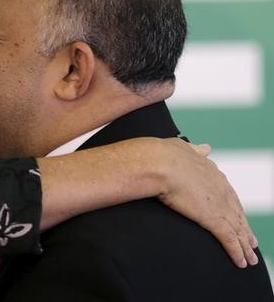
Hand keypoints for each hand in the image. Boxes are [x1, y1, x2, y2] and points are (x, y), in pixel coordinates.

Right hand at [156, 138, 257, 267]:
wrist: (158, 163)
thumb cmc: (163, 154)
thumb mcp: (183, 148)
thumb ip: (195, 150)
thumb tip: (205, 148)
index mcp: (213, 173)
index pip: (228, 194)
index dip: (233, 208)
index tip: (238, 217)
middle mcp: (221, 189)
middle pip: (238, 214)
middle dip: (245, 229)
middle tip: (251, 242)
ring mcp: (219, 205)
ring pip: (238, 229)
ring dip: (245, 245)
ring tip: (250, 258)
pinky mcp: (214, 219)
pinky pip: (230, 240)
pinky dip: (237, 252)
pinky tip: (241, 262)